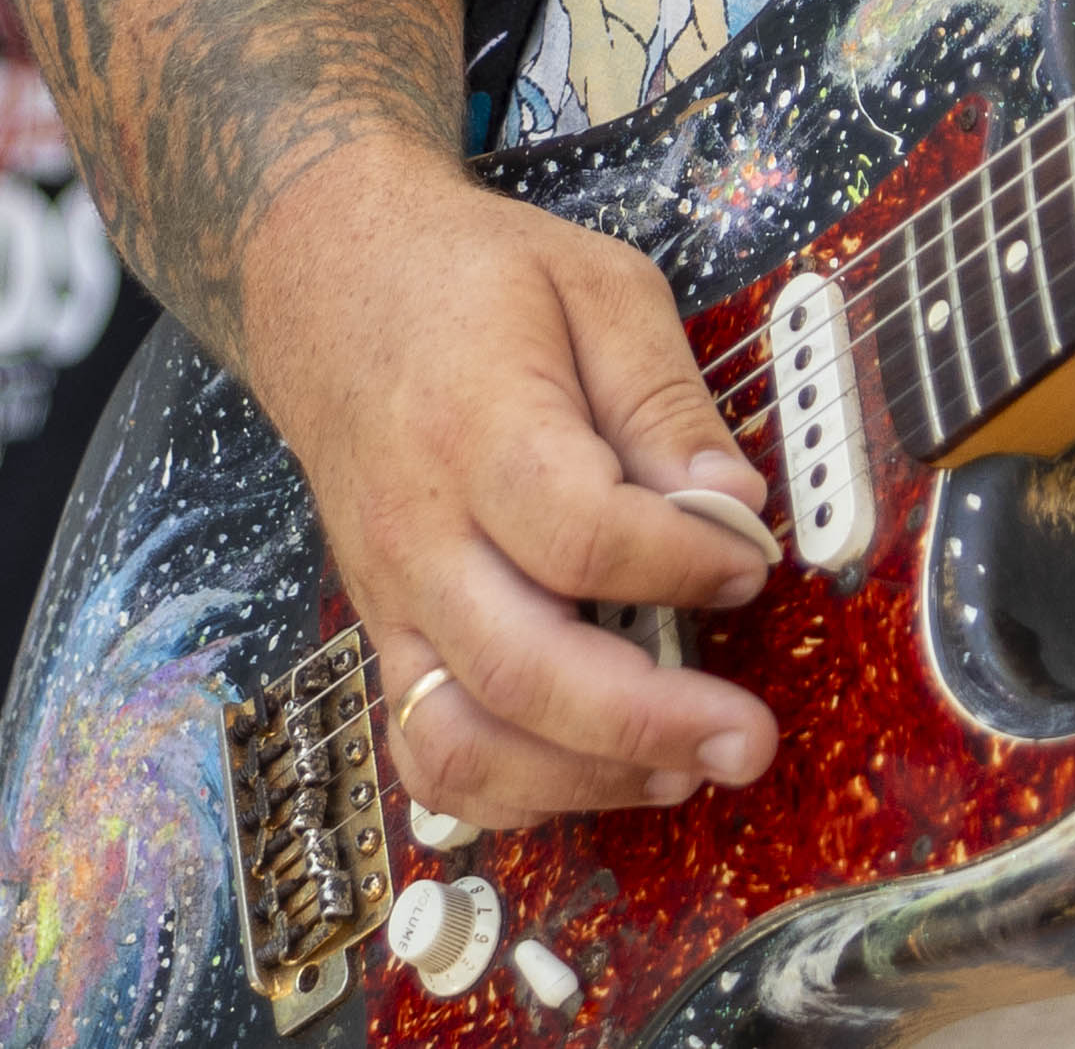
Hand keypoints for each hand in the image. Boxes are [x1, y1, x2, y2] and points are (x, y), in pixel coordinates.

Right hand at [242, 137, 778, 829]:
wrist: (325, 283)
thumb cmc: (470, 281)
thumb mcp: (595, 285)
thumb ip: (665, 396)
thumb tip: (734, 507)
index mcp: (475, 422)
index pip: (582, 535)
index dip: (684, 567)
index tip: (748, 559)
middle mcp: (418, 528)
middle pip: (523, 669)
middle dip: (647, 724)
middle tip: (747, 736)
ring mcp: (390, 595)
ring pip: (464, 740)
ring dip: (583, 779)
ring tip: (683, 769)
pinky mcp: (385, 633)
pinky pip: (430, 751)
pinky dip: (511, 792)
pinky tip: (596, 772)